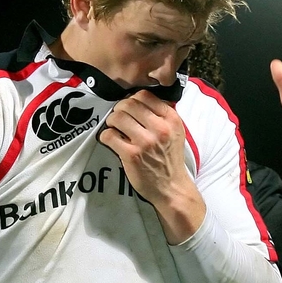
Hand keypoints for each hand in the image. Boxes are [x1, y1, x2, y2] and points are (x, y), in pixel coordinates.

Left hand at [98, 91, 203, 242]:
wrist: (171, 187)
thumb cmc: (170, 158)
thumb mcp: (175, 132)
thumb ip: (162, 114)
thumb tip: (139, 98)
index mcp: (171, 119)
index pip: (145, 95)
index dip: (132, 99)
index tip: (129, 108)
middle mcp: (160, 128)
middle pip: (128, 104)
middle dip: (119, 109)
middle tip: (118, 118)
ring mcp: (145, 142)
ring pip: (117, 117)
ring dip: (111, 122)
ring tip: (114, 129)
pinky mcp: (131, 155)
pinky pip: (109, 136)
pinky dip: (106, 137)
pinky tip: (111, 141)